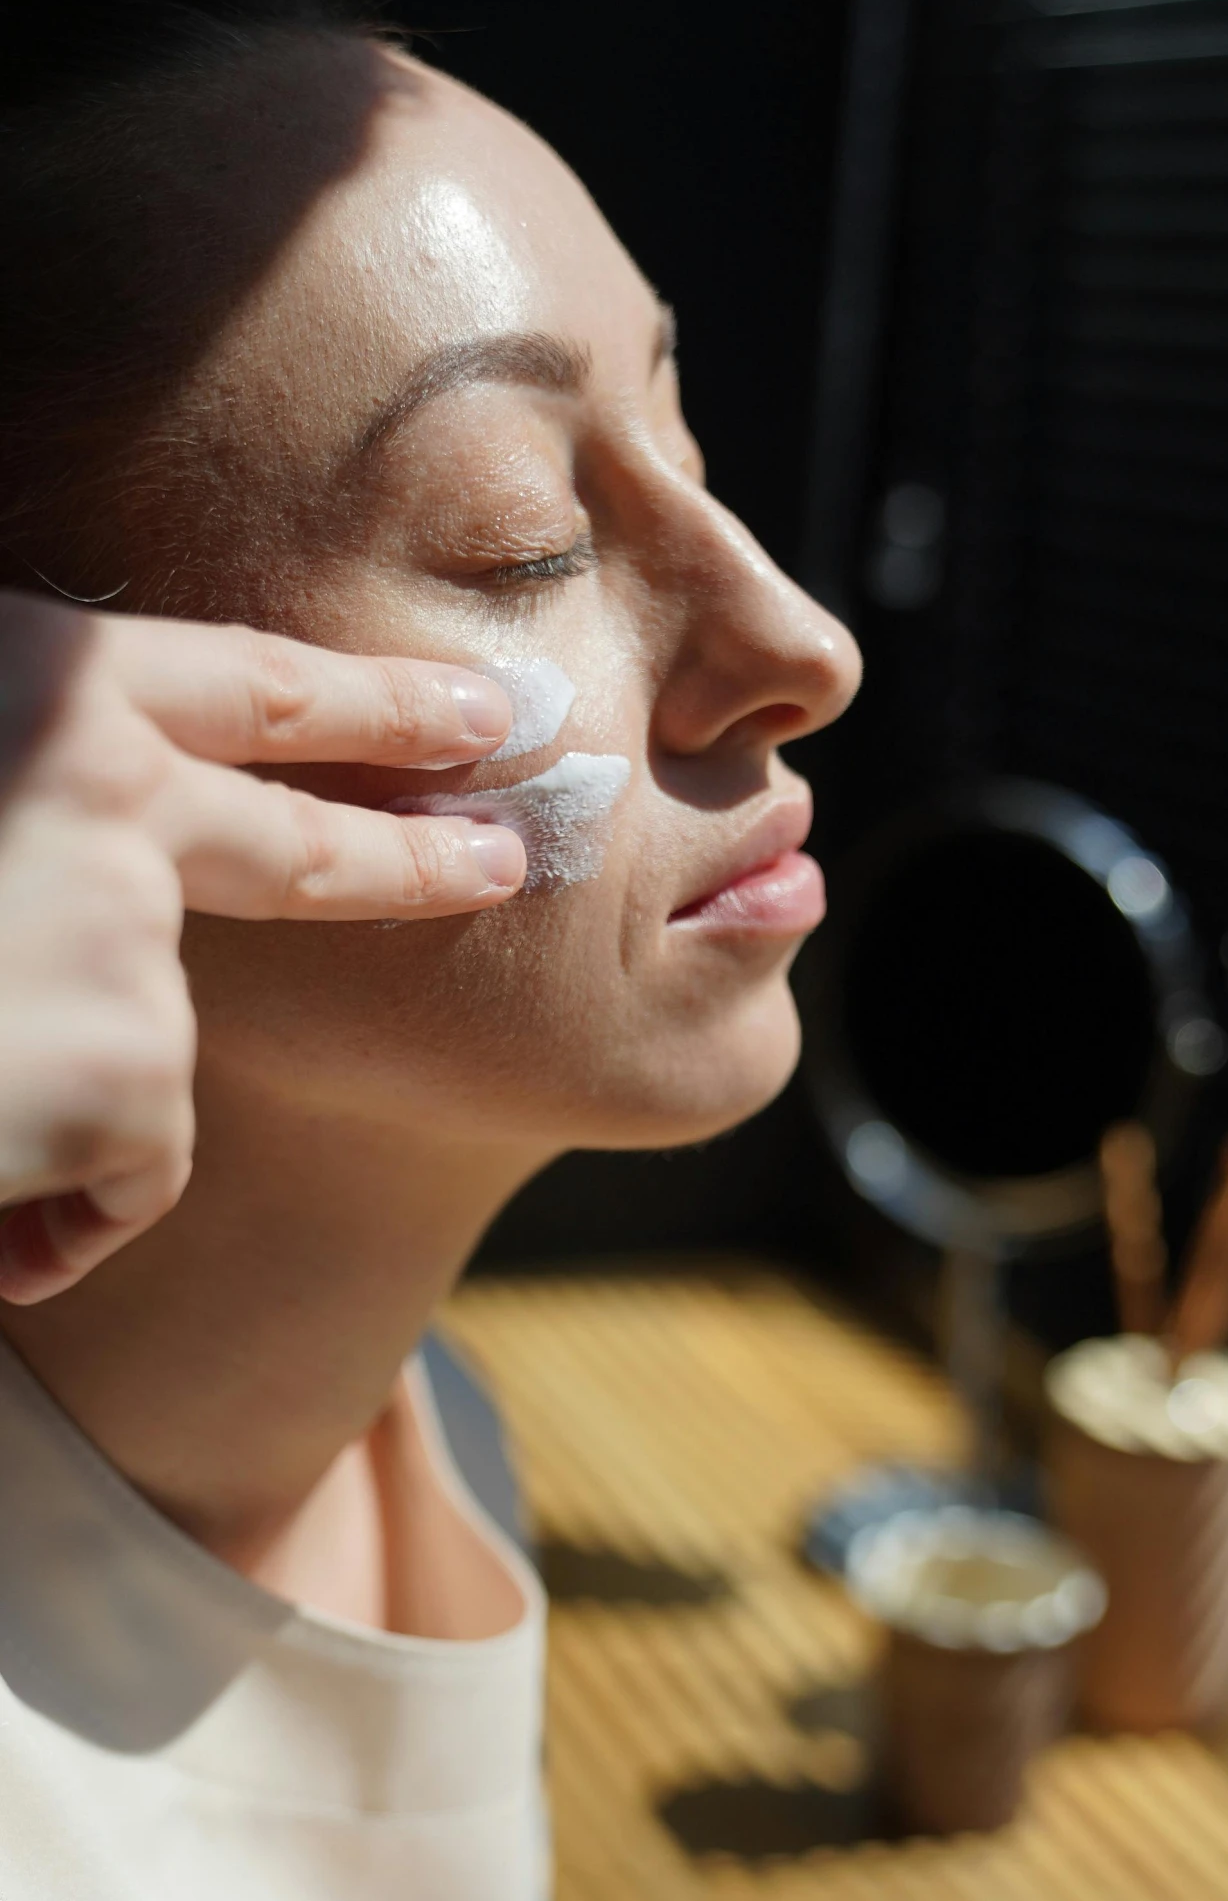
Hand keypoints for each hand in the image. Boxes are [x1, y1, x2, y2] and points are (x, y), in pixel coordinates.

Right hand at [0, 598, 524, 1302]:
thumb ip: (24, 776)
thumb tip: (127, 824)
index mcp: (40, 682)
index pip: (248, 682)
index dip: (373, 698)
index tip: (482, 705)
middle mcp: (107, 784)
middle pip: (296, 840)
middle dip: (413, 854)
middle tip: (507, 855)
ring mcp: (130, 926)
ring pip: (138, 1062)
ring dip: (44, 1118)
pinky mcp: (136, 1070)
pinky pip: (121, 1172)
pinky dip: (43, 1218)